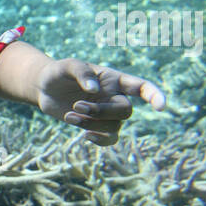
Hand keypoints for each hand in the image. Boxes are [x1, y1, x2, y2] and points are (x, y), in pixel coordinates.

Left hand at [35, 59, 165, 145]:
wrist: (44, 88)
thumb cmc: (59, 73)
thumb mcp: (67, 66)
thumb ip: (81, 72)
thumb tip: (93, 89)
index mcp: (114, 79)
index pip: (141, 87)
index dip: (154, 95)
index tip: (161, 107)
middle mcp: (114, 97)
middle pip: (125, 111)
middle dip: (101, 112)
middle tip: (76, 105)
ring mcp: (106, 113)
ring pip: (114, 127)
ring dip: (92, 125)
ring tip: (70, 116)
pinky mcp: (95, 126)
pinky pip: (110, 139)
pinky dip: (100, 140)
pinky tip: (84, 135)